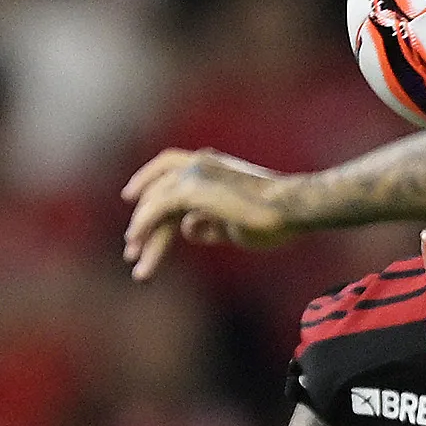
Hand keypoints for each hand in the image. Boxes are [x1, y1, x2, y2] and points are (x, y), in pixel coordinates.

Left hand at [122, 149, 295, 279]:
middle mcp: (199, 164)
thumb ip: (210, 223)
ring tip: (134, 261)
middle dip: (144, 222)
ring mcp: (195, 173)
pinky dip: (144, 225)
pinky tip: (136, 244)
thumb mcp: (235, 222)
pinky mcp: (192, 189)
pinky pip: (157, 208)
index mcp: (211, 166)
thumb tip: (187, 228)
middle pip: (161, 194)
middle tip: (132, 248)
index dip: (149, 191)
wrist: (292, 208)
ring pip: (157, 204)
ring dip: (144, 233)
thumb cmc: (276, 216)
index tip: (134, 206)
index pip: (170, 175)